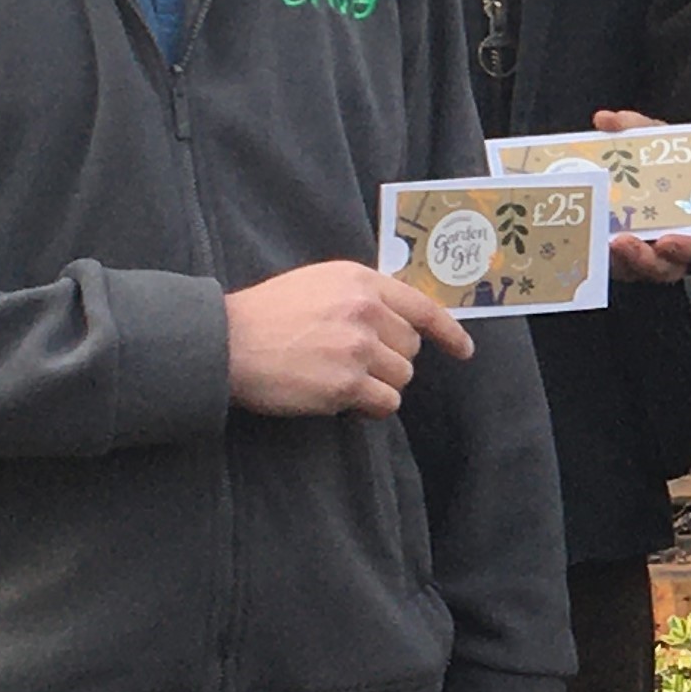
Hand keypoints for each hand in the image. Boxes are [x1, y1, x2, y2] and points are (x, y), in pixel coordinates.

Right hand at [226, 261, 473, 417]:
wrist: (227, 342)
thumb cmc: (266, 315)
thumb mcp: (319, 285)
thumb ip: (361, 297)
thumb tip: (397, 321)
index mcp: (361, 281)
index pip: (423, 307)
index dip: (449, 333)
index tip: (463, 351)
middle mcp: (366, 310)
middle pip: (411, 350)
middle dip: (390, 363)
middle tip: (353, 366)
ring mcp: (358, 347)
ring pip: (401, 379)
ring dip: (378, 387)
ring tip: (341, 382)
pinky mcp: (346, 384)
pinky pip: (384, 404)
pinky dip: (369, 409)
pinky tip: (342, 402)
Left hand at [580, 112, 690, 282]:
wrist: (657, 178)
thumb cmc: (670, 164)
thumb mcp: (662, 143)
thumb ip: (639, 128)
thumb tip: (605, 119)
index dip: (687, 249)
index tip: (668, 240)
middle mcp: (676, 251)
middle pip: (665, 269)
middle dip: (645, 260)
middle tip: (623, 243)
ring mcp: (649, 259)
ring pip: (638, 273)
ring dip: (621, 262)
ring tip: (603, 244)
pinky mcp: (625, 263)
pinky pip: (616, 269)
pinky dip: (602, 260)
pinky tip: (585, 246)